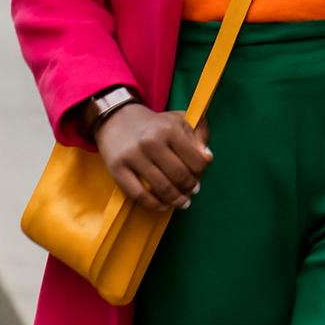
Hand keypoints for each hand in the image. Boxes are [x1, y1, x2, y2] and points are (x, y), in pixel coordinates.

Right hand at [93, 105, 211, 213]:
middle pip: (180, 176)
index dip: (201, 173)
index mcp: (170, 129)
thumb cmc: (154, 124)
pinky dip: (153, 204)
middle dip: (190, 188)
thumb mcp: (179, 120)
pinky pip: (138, 194)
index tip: (199, 176)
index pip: (196, 161)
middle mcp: (152, 142)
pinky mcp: (117, 168)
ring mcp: (133, 155)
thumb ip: (199, 135)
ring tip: (182, 202)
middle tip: (191, 191)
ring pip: (162, 187)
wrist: (116, 118)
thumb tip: (208, 158)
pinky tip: (162, 206)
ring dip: (176, 200)